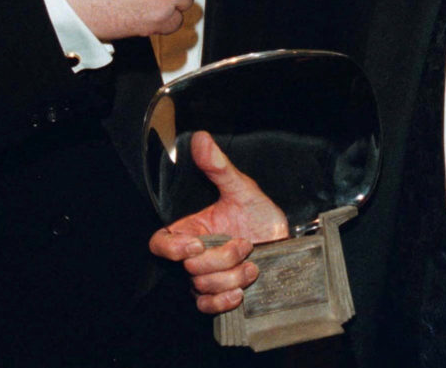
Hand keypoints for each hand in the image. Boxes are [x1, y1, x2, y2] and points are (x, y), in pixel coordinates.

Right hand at [149, 131, 288, 313]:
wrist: (286, 241)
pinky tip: (241, 290)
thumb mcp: (241, 187)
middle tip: (245, 244)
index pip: (160, 243)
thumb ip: (219, 166)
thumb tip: (201, 139)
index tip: (198, 244)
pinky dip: (224, 300)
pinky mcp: (218, 294)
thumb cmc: (260, 213)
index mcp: (192, 228)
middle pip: (189, 267)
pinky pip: (207, 307)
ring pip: (202, 286)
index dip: (172, 248)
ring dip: (231, 276)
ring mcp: (205, 276)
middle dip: (222, 258)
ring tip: (252, 263)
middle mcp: (194, 255)